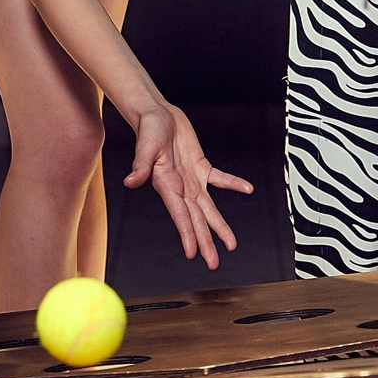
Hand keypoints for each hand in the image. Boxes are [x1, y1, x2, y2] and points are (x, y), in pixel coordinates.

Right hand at [124, 102, 252, 268]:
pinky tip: (247, 189)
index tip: (193, 253)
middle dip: (205, 242)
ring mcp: (191, 180)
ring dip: (219, 226)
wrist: (156, 114)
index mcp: (166, 186)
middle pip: (195, 220)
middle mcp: (180, 188)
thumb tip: (130, 181)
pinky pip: (220, 179)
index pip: (180, 215)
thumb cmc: (148, 128)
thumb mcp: (145, 146)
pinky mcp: (200, 167)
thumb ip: (140, 165)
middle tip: (213, 263)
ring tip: (230, 244)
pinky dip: (233, 184)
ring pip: (208, 209)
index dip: (187, 234)